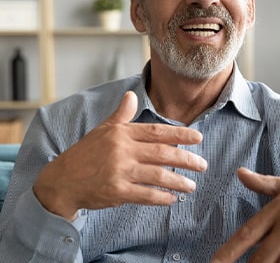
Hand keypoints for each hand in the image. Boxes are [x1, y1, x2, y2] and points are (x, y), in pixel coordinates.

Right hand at [33, 91, 206, 220]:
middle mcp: (123, 150)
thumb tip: (131, 94)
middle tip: (203, 164)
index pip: (157, 132)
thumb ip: (121, 114)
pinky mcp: (117, 192)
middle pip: (162, 153)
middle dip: (186, 159)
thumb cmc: (85, 153)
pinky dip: (161, 197)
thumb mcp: (103, 129)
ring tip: (192, 185)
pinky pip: (145, 195)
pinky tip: (172, 199)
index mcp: (122, 133)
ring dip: (178, 181)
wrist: (62, 180)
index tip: (198, 138)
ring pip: (158, 175)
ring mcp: (120, 171)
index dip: (180, 135)